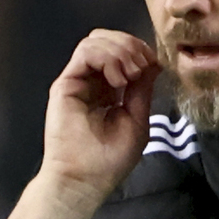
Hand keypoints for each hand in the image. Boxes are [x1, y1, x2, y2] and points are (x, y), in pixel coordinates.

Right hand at [6, 30, 157, 218]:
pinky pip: (85, 51)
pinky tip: (117, 81)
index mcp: (109, 89)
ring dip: (121, 52)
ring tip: (129, 77)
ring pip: (97, 40)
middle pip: (109, 39)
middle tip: (141, 69)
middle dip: (132, 46)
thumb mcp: (137, 119)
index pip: (123, 52)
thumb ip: (142, 89)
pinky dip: (107, 58)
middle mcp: (92, 81)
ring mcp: (78, 81)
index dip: (140, 50)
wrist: (84, 179)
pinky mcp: (65, 84)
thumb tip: (153, 62)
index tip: (153, 67)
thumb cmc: (109, 160)